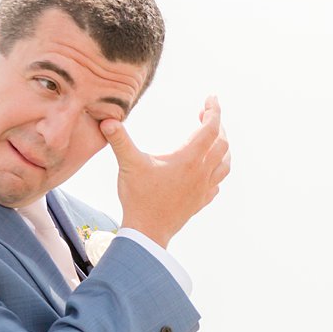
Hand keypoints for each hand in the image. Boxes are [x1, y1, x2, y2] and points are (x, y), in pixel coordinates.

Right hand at [101, 96, 229, 248]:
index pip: (210, 129)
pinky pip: (217, 183)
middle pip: (222, 144)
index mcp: (188, 159)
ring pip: (225, 164)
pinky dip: (216, 171)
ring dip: (222, 148)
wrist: (148, 233)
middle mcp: (201, 173)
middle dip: (217, 126)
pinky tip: (206, 171)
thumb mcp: (129, 165)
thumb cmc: (139, 198)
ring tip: (213, 140)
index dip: (214, 111)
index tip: (211, 98)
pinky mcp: (200, 202)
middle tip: (204, 115)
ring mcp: (203, 189)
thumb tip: (107, 120)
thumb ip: (120, 140)